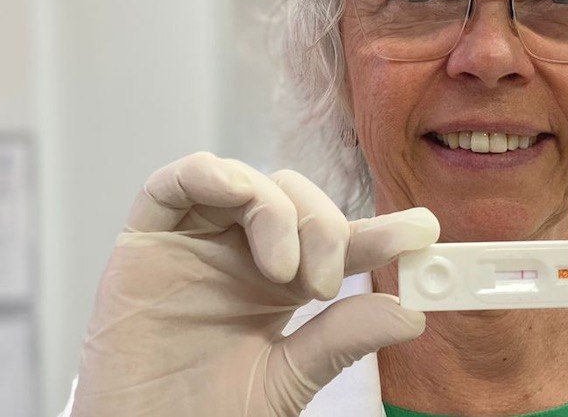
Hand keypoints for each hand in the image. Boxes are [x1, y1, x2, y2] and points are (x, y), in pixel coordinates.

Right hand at [71, 152, 438, 416]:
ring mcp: (194, 242)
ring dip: (277, 209)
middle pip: (295, 199)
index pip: (338, 242)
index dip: (381, 231)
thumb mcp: (288, 379)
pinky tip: (239, 201)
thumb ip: (341, 339)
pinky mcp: (146, 239)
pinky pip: (176, 182)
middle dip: (325, 225)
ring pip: (245, 181)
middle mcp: (240, 253)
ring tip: (285, 271)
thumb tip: (410, 312)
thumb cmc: (205, 414)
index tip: (421, 231)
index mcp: (280, 283)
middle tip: (325, 281)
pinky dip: (212, 175)